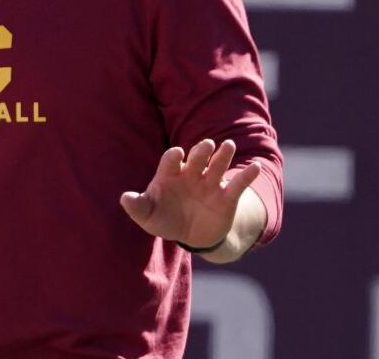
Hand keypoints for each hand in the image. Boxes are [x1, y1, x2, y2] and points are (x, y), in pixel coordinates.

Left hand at [119, 138, 260, 250]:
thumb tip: (124, 198)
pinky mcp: (226, 196)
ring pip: (217, 165)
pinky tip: (254, 167)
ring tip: (227, 146)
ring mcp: (209, 183)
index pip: (170, 160)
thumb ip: (137, 207)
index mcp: (170, 174)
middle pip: (196, 158)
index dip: (173, 157)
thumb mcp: (148, 216)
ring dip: (223, 155)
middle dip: (201, 151)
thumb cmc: (164, 218)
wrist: (190, 234)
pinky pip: (238, 184)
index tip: (177, 154)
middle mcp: (191, 174)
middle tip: (206, 145)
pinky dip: (247, 175)